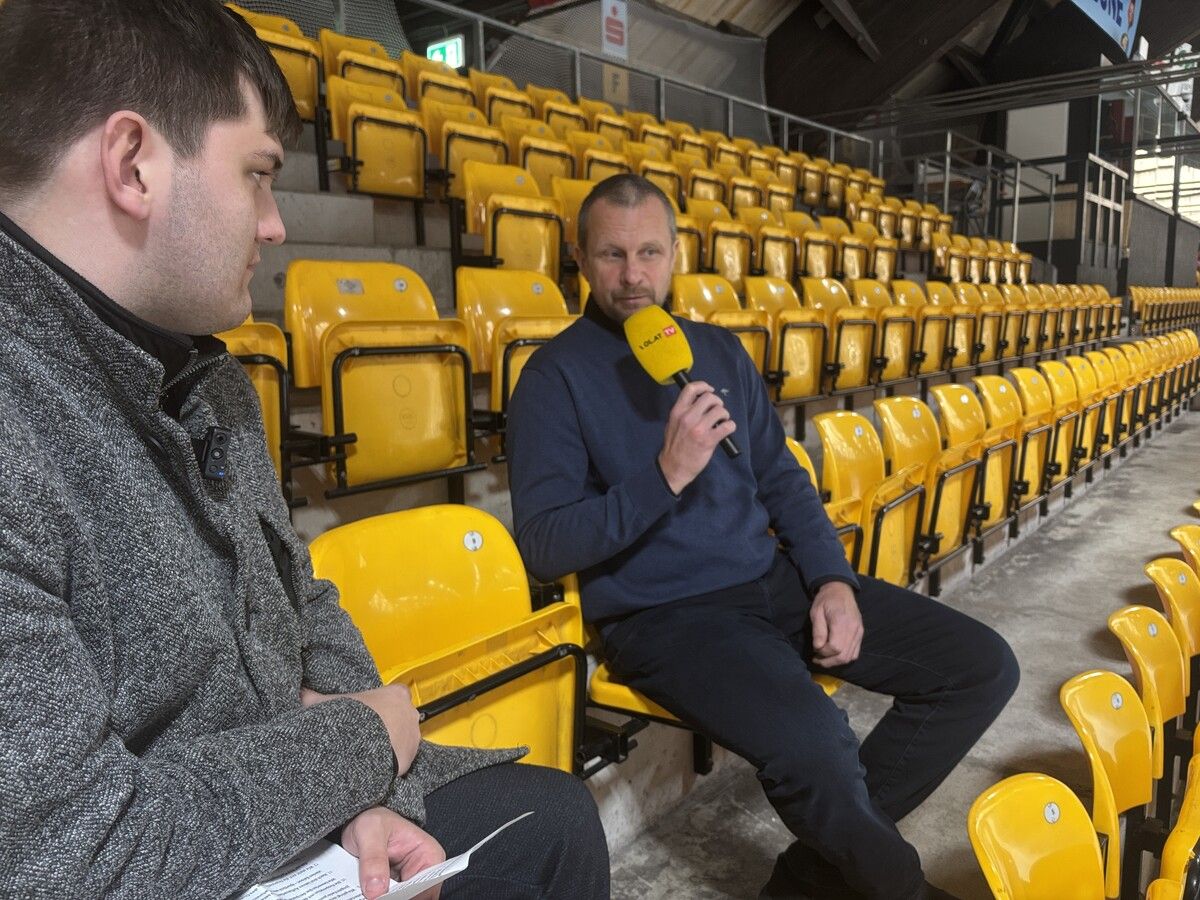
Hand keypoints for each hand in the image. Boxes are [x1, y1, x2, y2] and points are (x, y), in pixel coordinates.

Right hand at [302, 683, 420, 774]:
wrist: (365, 751)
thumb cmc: (353, 722)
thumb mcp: (329, 705)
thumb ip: (313, 698)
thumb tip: (300, 693)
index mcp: (395, 695)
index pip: (398, 692)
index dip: (387, 701)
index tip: (375, 709)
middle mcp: (409, 712)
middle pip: (402, 715)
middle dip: (390, 723)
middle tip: (370, 732)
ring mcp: (413, 734)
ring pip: (405, 736)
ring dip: (393, 741)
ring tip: (372, 749)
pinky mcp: (412, 756)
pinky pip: (404, 756)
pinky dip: (394, 759)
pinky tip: (378, 762)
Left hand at [342, 806, 445, 899]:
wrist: (361, 820)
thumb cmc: (373, 819)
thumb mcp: (370, 831)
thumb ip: (373, 859)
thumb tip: (376, 890)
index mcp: (429, 854)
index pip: (426, 887)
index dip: (407, 896)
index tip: (385, 897)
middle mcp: (422, 870)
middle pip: (413, 897)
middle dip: (392, 897)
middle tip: (372, 895)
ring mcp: (408, 880)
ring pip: (400, 899)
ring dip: (382, 897)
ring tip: (368, 891)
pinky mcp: (394, 888)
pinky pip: (387, 898)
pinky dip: (376, 897)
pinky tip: (366, 892)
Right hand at [657, 380, 736, 493]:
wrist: (673, 468)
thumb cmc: (674, 446)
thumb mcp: (672, 424)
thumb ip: (683, 412)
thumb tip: (698, 403)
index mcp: (677, 411)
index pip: (691, 389)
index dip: (704, 386)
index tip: (709, 390)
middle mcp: (688, 417)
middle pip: (709, 397)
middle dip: (717, 402)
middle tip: (717, 411)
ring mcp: (699, 429)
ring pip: (720, 410)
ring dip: (725, 415)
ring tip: (722, 422)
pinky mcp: (709, 440)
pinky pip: (728, 426)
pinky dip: (730, 426)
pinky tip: (726, 430)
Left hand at [810, 581, 862, 667]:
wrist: (840, 589)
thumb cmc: (826, 600)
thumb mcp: (816, 612)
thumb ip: (818, 631)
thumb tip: (818, 648)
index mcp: (841, 622)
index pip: (835, 647)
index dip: (823, 652)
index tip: (814, 649)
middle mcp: (853, 629)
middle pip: (843, 656)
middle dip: (828, 661)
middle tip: (817, 659)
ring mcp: (859, 632)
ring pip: (850, 657)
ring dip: (836, 661)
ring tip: (824, 658)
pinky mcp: (860, 633)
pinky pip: (855, 652)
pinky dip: (845, 657)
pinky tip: (835, 654)